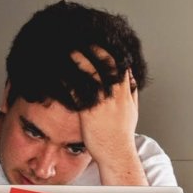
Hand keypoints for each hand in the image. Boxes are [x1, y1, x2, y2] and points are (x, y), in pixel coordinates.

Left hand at [69, 48, 144, 182]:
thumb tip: (132, 80)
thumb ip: (131, 93)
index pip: (120, 64)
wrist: (117, 154)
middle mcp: (116, 95)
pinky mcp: (89, 112)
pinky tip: (60, 72)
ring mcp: (103, 103)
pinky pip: (78, 90)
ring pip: (92, 73)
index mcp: (126, 93)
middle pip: (107, 64)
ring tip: (69, 49)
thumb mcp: (132, 111)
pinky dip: (69, 79)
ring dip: (80, 59)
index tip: (100, 42)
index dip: (110, 51)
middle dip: (95, 49)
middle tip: (83, 39)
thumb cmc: (122, 136)